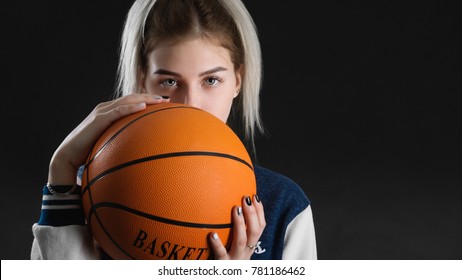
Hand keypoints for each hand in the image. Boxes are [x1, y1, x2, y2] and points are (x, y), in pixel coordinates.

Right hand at [47, 94, 169, 184]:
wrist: (68, 156)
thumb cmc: (88, 153)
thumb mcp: (108, 146)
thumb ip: (121, 144)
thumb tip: (138, 155)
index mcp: (109, 113)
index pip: (131, 103)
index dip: (147, 101)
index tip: (163, 104)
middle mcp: (106, 109)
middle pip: (132, 98)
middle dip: (149, 97)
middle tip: (166, 100)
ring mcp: (102, 112)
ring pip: (127, 101)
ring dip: (144, 99)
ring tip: (159, 100)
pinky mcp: (98, 119)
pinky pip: (117, 111)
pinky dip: (130, 107)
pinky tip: (142, 107)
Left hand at [208, 195, 265, 259]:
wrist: (224, 275)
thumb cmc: (225, 259)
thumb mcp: (234, 246)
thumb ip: (236, 230)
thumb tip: (232, 206)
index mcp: (251, 246)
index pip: (261, 227)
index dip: (260, 211)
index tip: (254, 196)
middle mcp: (246, 252)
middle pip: (255, 232)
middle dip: (252, 214)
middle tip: (245, 198)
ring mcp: (235, 259)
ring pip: (241, 241)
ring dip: (240, 224)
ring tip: (236, 209)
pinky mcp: (223, 265)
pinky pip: (220, 254)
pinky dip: (217, 244)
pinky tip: (212, 234)